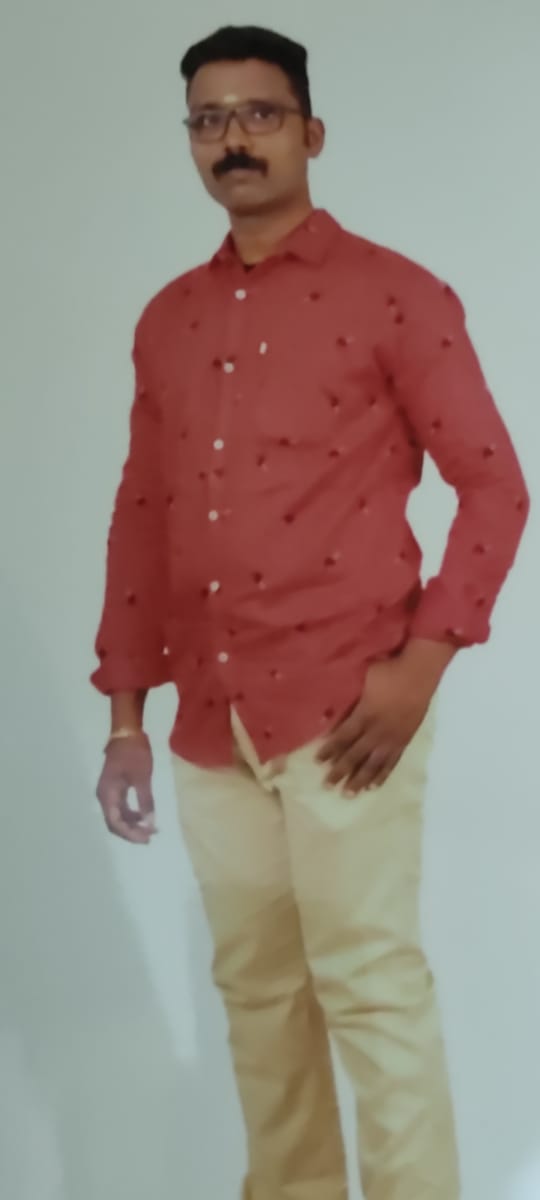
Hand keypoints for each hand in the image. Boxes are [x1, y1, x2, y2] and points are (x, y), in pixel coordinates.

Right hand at [96, 732, 156, 843]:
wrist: (127, 732)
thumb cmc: (134, 753)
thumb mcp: (142, 777)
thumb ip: (145, 801)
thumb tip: (150, 822)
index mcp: (107, 794)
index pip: (115, 822)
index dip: (130, 834)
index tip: (147, 838)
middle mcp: (104, 796)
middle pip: (114, 822)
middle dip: (132, 832)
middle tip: (151, 837)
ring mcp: (109, 792)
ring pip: (118, 816)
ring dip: (133, 824)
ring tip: (151, 828)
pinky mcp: (115, 788)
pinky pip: (121, 808)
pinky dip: (132, 815)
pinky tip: (145, 816)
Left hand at [316, 655, 435, 795]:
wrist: (420, 671)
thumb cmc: (389, 669)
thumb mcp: (364, 679)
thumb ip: (351, 696)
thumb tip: (333, 702)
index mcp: (366, 713)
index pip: (344, 736)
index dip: (330, 749)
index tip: (317, 761)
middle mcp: (378, 730)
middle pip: (356, 754)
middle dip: (340, 771)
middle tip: (327, 786)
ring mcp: (393, 737)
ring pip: (374, 764)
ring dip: (360, 779)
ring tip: (348, 794)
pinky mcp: (405, 740)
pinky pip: (392, 762)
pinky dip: (382, 775)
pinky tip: (374, 786)